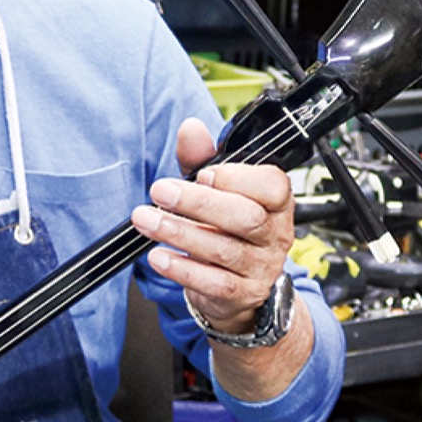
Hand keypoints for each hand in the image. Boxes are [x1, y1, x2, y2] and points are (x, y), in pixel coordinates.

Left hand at [130, 117, 295, 333]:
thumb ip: (202, 159)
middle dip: (197, 202)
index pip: (272, 186)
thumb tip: (190, 128)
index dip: (236, 178)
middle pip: (244, 217)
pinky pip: (213, 282)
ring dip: (178, 232)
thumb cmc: (226, 226)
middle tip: (160, 191)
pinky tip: (158, 256)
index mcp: (276, 202)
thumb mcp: (216, 190)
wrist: (237, 285)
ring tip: (146, 219)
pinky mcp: (242, 293)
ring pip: (223, 249)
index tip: (202, 174)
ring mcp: (261, 266)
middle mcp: (274, 233)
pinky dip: (182, 268)